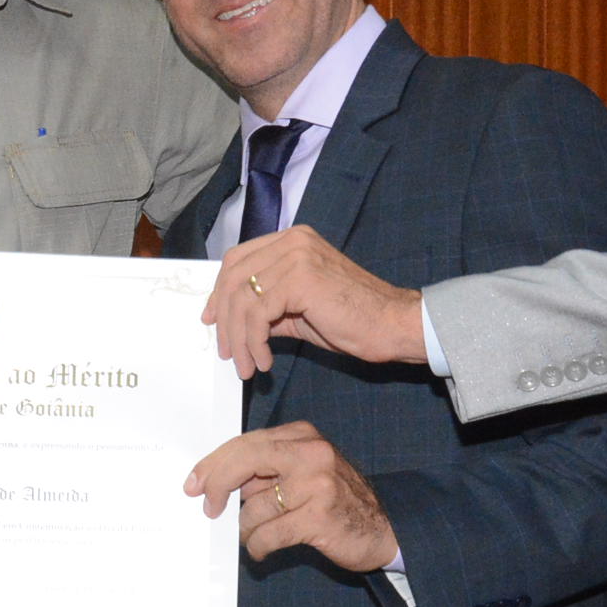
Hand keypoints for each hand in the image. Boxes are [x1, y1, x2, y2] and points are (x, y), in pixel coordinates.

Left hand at [189, 422, 398, 572]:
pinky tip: (262, 549)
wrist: (384, 528)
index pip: (245, 443)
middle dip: (217, 487)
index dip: (213, 465)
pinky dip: (258, 546)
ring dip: (246, 530)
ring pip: (254, 508)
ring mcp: (317, 484)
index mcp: (301, 436)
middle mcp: (310, 453)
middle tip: (208, 509)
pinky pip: (268, 534)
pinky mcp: (319, 516)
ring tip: (255, 536)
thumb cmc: (335, 501)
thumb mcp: (302, 472)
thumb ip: (265, 470)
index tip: (194, 484)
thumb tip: (215, 483)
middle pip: (243, 462)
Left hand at [204, 226, 428, 379]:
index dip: (219, 292)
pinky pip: (258, 314)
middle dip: (223, 319)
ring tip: (246, 366)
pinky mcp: (301, 278)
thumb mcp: (298, 310)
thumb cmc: (353, 320)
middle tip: (226, 353)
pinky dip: (253, 342)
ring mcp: (297, 255)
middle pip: (233, 276)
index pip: (237, 259)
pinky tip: (264, 361)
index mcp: (292, 240)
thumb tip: (230, 322)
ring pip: (242, 299)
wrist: (395, 325)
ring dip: (238, 339)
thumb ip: (266, 308)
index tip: (212, 321)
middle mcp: (292, 241)